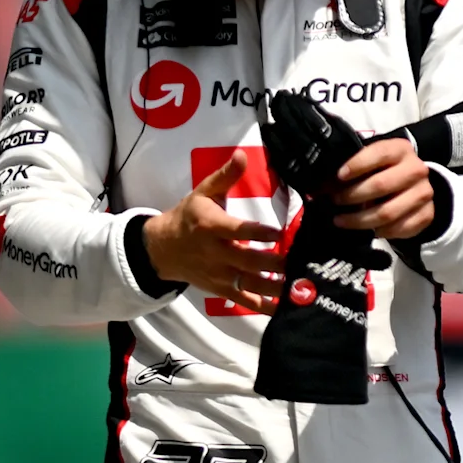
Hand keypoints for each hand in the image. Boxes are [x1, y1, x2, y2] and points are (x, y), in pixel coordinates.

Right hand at [144, 153, 285, 313]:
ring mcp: (219, 275)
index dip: (257, 233)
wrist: (163, 249)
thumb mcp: (203, 193)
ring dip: (276, 288)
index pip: (237, 231)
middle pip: (248, 261)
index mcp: (211, 227)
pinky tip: (286, 308)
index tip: (278, 233)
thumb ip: (225, 176)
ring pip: (250, 285)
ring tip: (300, 288)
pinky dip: (265, 307)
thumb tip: (241, 154)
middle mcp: (216, 253)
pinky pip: (245, 301)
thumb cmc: (188, 217)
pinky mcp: (222, 290)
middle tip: (299, 262)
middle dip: (275, 264)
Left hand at [335, 135, 436, 240]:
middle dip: (352, 196)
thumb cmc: (384, 170)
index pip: (379, 153)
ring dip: (359, 220)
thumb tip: (321, 186)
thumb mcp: (370, 162)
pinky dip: (379, 232)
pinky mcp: (427, 214)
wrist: (415, 185)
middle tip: (335, 201)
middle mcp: (416, 169)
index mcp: (400, 149)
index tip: (338, 176)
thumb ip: (351, 169)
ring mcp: (424, 193)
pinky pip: (399, 229)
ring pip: (387, 213)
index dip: (357, 164)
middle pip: (381, 185)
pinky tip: (366, 230)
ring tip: (341, 221)